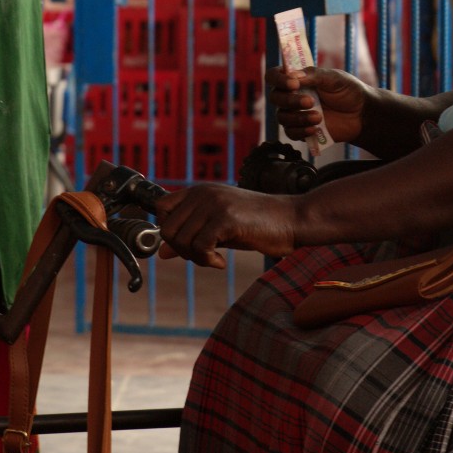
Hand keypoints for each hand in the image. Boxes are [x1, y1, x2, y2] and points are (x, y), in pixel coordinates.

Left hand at [153, 184, 298, 268]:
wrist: (291, 219)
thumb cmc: (258, 224)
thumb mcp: (219, 229)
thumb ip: (192, 235)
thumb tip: (162, 252)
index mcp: (200, 191)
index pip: (161, 207)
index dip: (168, 231)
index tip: (187, 245)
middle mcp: (203, 193)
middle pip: (168, 228)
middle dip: (182, 250)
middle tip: (204, 256)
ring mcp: (215, 203)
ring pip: (181, 239)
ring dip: (196, 258)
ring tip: (215, 259)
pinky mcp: (226, 217)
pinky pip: (200, 246)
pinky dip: (207, 260)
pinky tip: (222, 262)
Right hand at [268, 65, 370, 145]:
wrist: (362, 114)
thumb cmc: (348, 91)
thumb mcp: (334, 78)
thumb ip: (314, 75)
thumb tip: (292, 75)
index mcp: (297, 79)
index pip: (274, 76)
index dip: (279, 79)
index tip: (294, 84)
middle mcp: (292, 95)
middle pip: (275, 98)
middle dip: (290, 100)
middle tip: (311, 101)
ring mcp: (296, 113)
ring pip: (282, 117)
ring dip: (298, 117)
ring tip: (318, 117)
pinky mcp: (301, 130)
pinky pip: (291, 133)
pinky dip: (301, 130)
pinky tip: (315, 128)